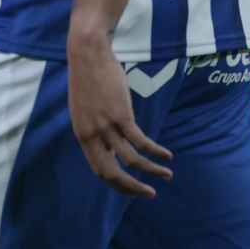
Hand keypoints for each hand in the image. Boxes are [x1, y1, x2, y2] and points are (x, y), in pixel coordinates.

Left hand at [67, 31, 172, 196]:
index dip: (116, 184)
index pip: (98, 169)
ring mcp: (106, 126)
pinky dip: (155, 151)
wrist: (88, 53)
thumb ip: (95, 128)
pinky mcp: (121, 115)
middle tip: (148, 194)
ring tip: (166, 175)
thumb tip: (110, 144)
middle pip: (112, 173)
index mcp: (82, 135)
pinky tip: (166, 155)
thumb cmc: (88, 77)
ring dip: (151, 171)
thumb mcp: (85, 109)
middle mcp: (92, 135)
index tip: (131, 191)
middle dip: (132, 188)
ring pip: (131, 160)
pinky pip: (141, 141)